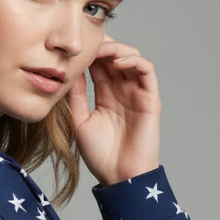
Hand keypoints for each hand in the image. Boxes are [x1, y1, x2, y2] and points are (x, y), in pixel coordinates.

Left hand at [65, 35, 161, 185]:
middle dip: (102, 45)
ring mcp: (137, 93)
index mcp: (106, 95)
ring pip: (131, 57)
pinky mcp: (150, 98)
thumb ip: (76, 97)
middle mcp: (122, 90)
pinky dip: (134, 60)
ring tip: (101, 51)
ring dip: (117, 49)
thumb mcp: (80, 121)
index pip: (99, 64)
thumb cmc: (100, 156)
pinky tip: (117, 63)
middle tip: (87, 42)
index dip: (89, 52)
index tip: (74, 48)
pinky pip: (146, 69)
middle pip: (115, 55)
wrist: (119, 177)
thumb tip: (69, 71)